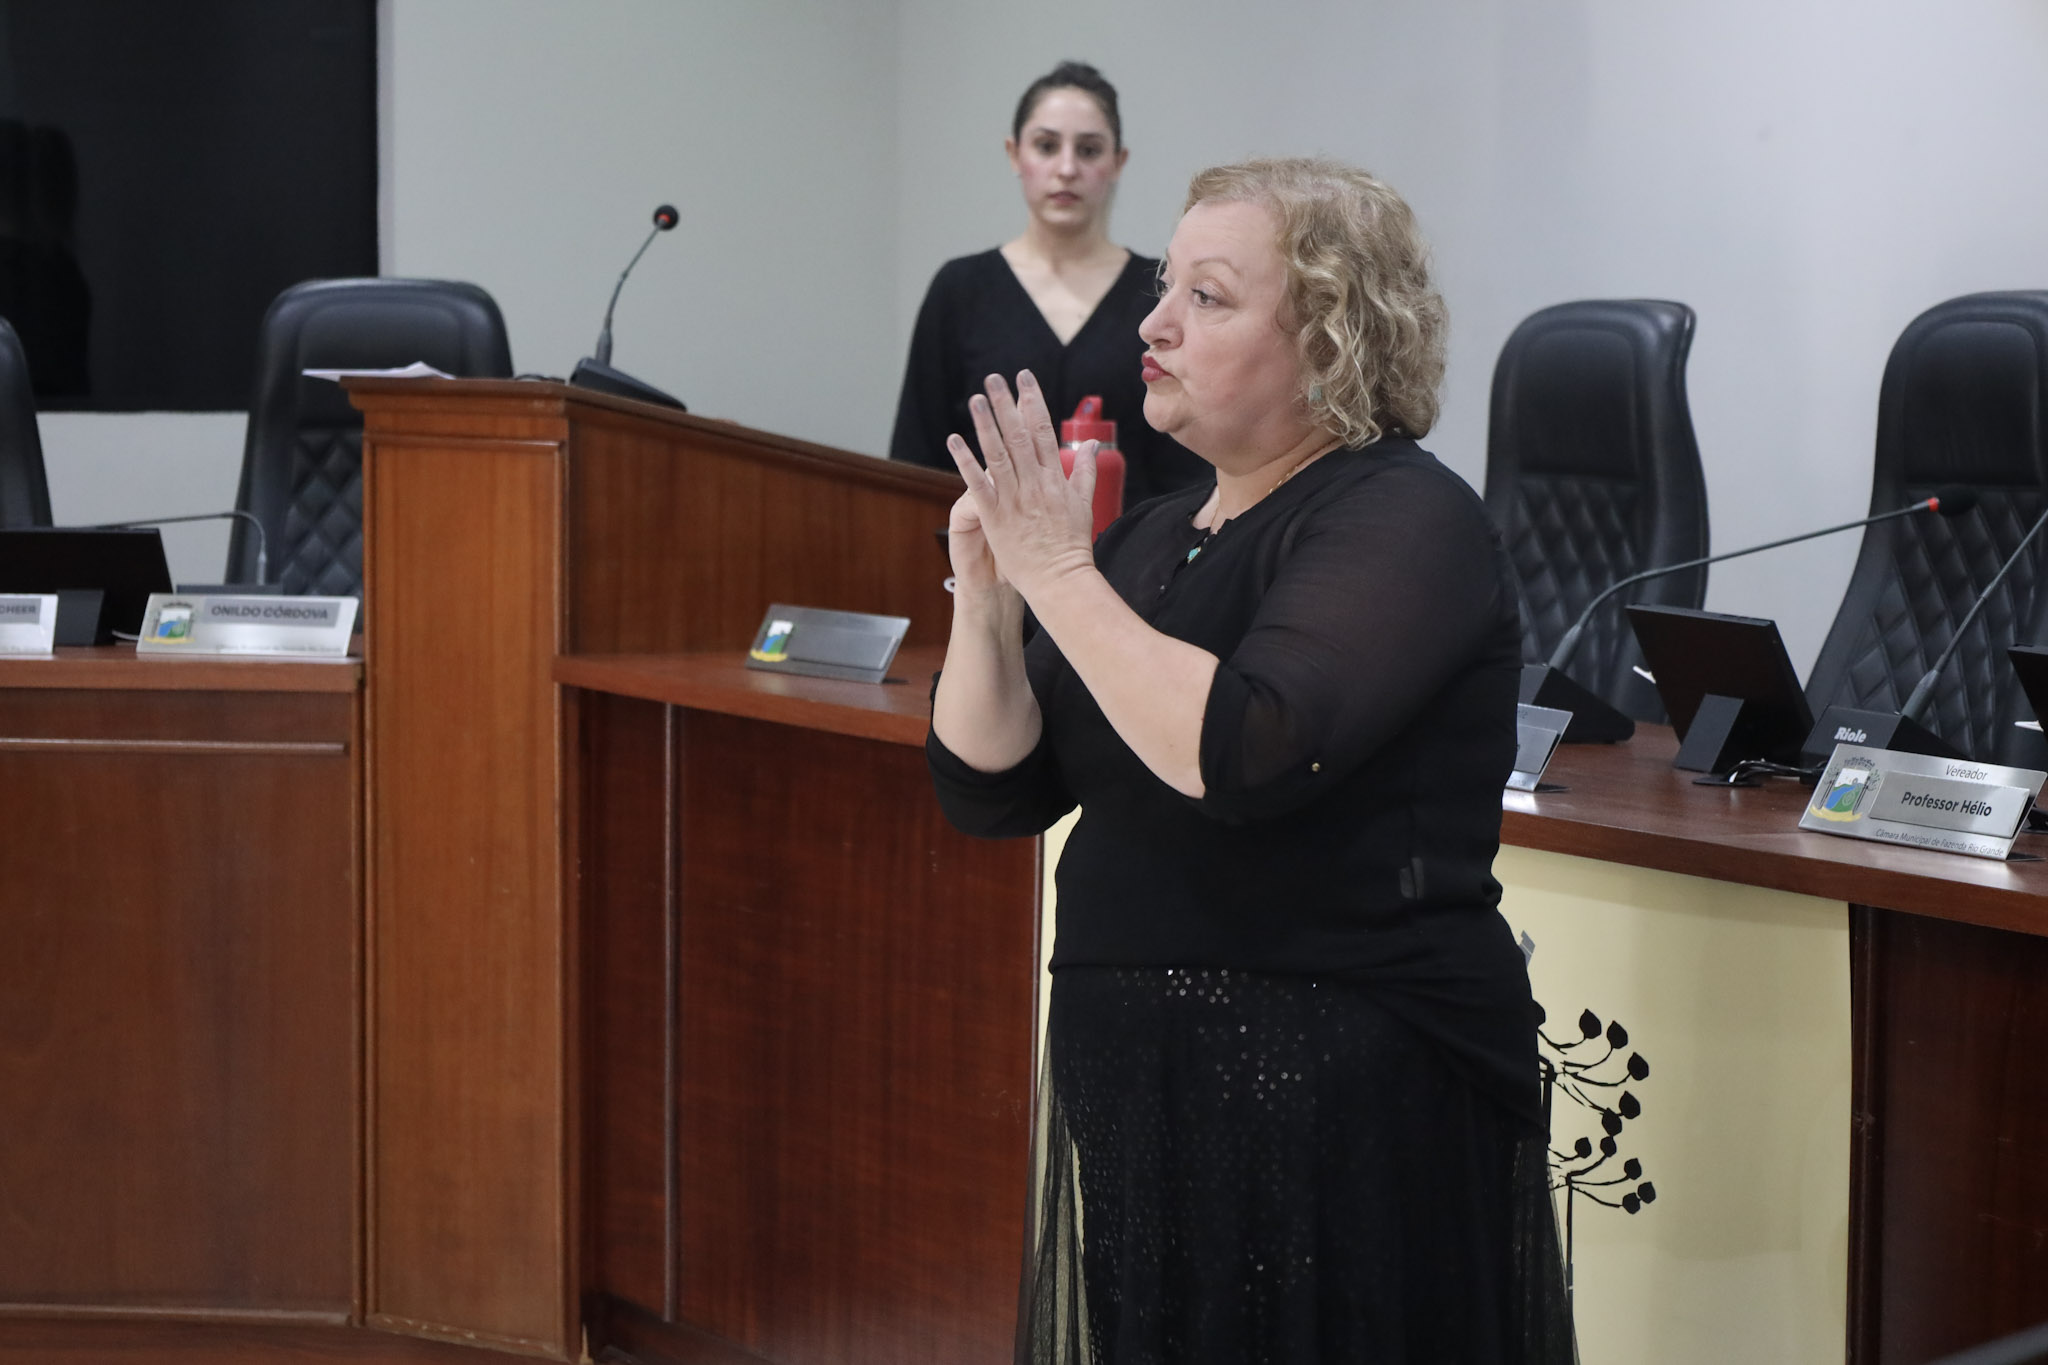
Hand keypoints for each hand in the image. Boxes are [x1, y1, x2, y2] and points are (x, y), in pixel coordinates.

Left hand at [946, 370, 1097, 601]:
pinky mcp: (996, 517)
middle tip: (994, 378)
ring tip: (976, 398)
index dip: (1033, 401)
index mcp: (1055, 478)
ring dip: (986, 424)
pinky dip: (966, 461)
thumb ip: (1087, 471)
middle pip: (1019, 434)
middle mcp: (1035, 483)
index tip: (1024, 378)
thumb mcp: (1086, 504)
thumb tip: (1092, 446)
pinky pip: (978, 484)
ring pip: (998, 454)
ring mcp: (1015, 499)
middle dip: (1006, 403)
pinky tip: (954, 441)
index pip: (1043, 430)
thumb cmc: (1072, 546)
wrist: (1061, 581)